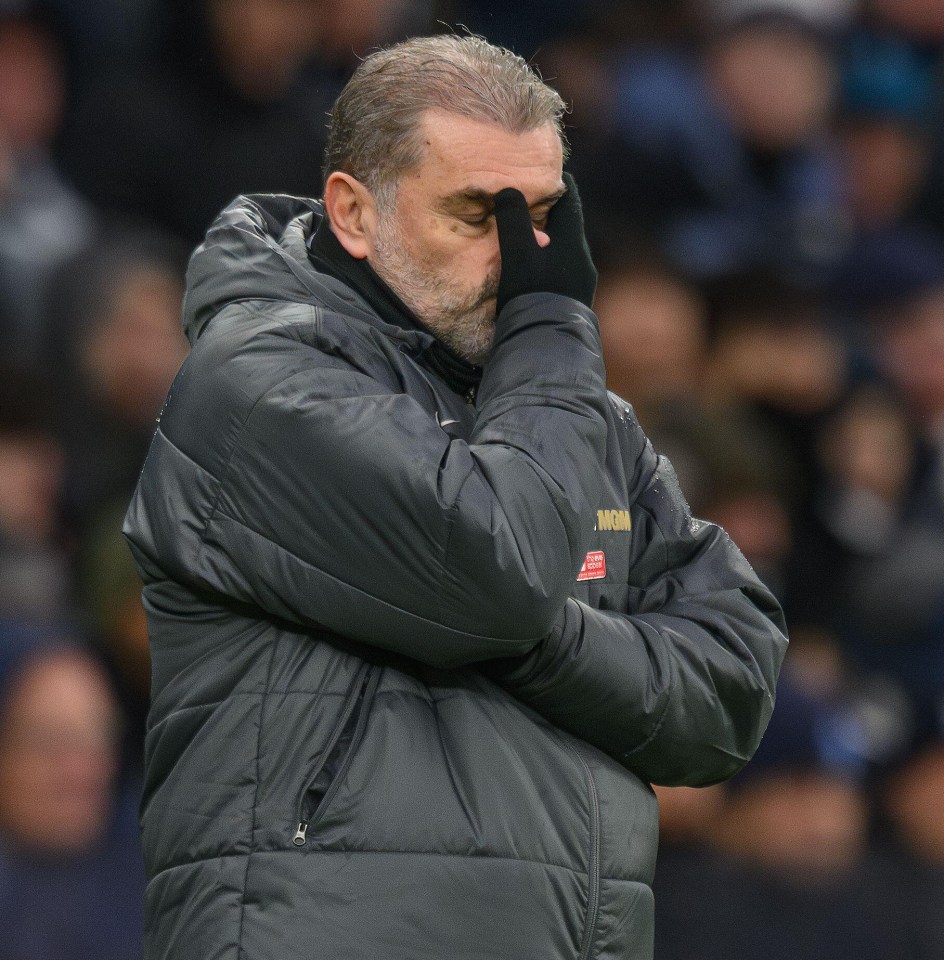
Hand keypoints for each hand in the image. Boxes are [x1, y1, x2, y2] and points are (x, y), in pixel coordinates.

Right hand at [494, 172, 596, 311]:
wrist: (548, 350)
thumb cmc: (532, 297)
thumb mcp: (517, 253)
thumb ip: (512, 219)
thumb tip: (509, 190)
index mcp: (573, 241)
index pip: (569, 197)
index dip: (554, 181)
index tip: (539, 173)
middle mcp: (583, 260)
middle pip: (567, 225)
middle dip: (547, 213)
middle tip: (525, 205)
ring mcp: (581, 285)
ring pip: (564, 251)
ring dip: (546, 242)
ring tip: (524, 240)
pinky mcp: (573, 305)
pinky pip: (560, 274)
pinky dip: (546, 265)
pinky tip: (531, 275)